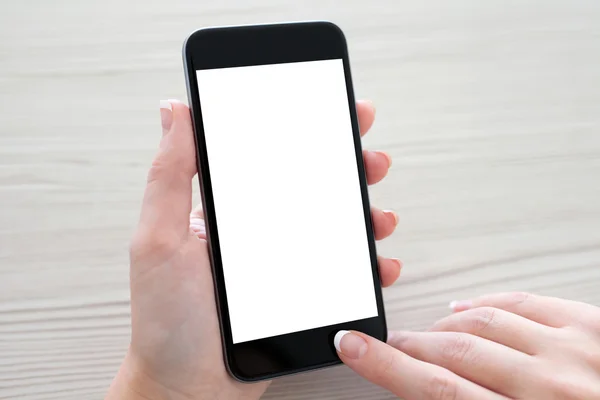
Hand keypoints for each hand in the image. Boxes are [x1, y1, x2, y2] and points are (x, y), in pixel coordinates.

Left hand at [106, 99, 400, 399]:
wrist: (188, 390)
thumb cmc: (166, 323)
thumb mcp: (157, 240)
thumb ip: (170, 175)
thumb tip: (175, 111)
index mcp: (227, 209)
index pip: (269, 155)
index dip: (304, 128)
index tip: (334, 108)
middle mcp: (258, 231)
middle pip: (311, 185)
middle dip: (347, 165)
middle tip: (370, 158)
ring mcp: (282, 262)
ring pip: (334, 225)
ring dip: (366, 212)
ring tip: (381, 215)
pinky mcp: (301, 293)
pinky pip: (342, 272)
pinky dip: (366, 264)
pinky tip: (379, 261)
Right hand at [335, 292, 599, 398]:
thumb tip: (438, 396)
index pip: (434, 390)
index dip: (384, 366)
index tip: (354, 346)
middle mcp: (551, 389)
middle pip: (453, 353)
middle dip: (410, 346)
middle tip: (387, 343)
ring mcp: (578, 353)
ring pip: (485, 323)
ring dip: (446, 327)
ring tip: (425, 333)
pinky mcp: (598, 329)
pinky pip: (528, 303)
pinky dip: (492, 304)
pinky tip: (473, 307)